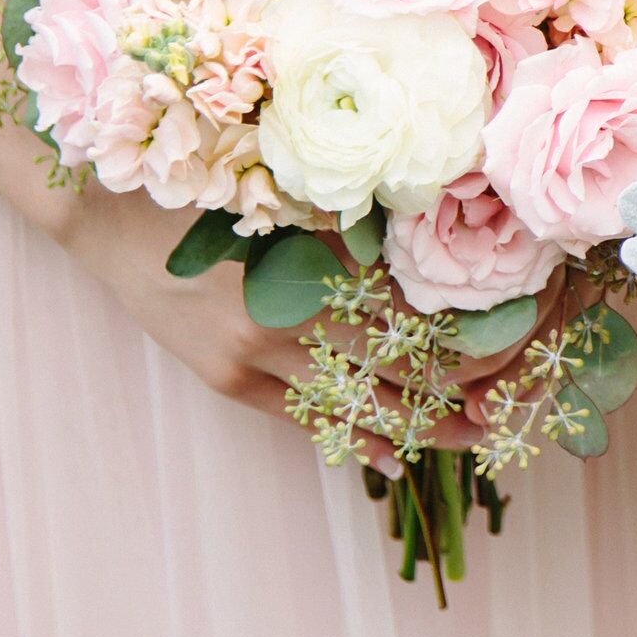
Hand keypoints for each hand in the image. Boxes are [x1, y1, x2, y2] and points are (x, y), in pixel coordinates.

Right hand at [50, 187, 497, 465]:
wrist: (107, 210)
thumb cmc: (209, 184)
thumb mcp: (293, 197)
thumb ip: (363, 232)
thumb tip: (442, 258)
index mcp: (314, 265)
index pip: (423, 314)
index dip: (479, 330)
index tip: (529, 333)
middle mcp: (287, 319)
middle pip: (402, 368)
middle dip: (469, 385)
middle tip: (521, 392)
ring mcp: (252, 357)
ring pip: (358, 403)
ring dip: (423, 422)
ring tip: (478, 431)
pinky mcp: (224, 380)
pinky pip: (301, 419)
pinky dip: (353, 436)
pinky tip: (395, 453)